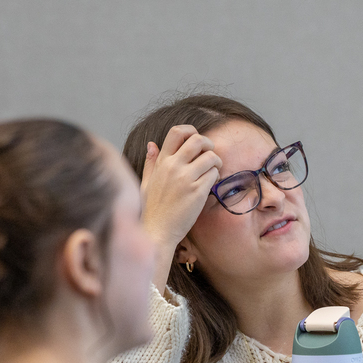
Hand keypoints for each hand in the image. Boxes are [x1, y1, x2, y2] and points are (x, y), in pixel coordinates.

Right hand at [139, 125, 221, 285]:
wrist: (157, 232)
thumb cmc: (151, 210)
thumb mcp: (146, 183)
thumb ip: (151, 163)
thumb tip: (151, 144)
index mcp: (161, 162)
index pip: (177, 132)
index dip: (190, 130)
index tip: (196, 140)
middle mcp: (173, 167)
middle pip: (198, 140)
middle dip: (209, 144)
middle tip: (210, 154)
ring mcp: (186, 179)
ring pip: (210, 157)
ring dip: (216, 162)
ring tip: (213, 172)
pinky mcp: (198, 192)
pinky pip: (214, 174)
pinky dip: (216, 177)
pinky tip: (211, 185)